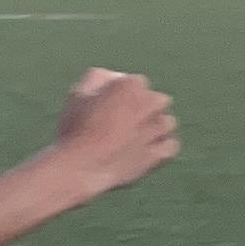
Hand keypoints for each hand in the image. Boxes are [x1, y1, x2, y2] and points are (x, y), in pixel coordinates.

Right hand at [50, 68, 176, 197]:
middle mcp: (152, 102)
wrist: (80, 167)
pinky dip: (159, 147)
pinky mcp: (161, 153)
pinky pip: (169, 146)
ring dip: (152, 128)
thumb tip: (112, 78)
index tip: (100, 109)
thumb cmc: (75, 129)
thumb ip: (97, 78)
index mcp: (132, 84)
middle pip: (154, 101)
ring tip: (128, 140)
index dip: (114, 96)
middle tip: (117, 123)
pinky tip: (141, 151)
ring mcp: (159, 128)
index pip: (130, 84)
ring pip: (165, 123)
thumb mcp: (76, 94)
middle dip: (140, 109)